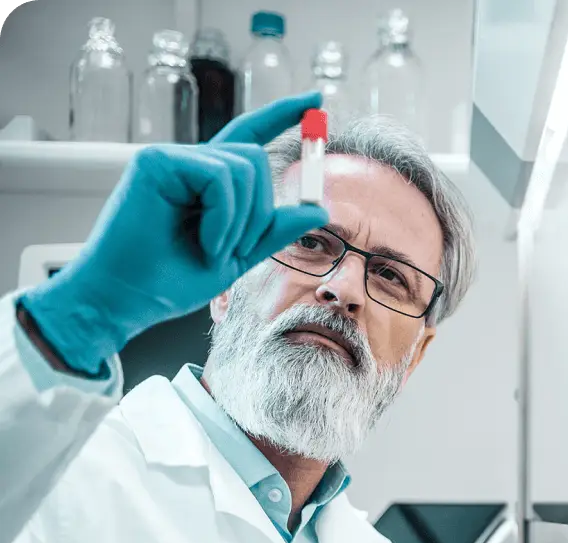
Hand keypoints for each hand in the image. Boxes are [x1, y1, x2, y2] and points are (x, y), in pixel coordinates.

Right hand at [19, 93, 329, 374]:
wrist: (127, 298)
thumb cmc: (171, 279)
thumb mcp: (238, 254)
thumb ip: (274, 229)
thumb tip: (319, 208)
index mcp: (209, 181)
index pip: (250, 135)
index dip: (282, 114)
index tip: (315, 97)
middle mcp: (191, 163)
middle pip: (256, 158)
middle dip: (261, 210)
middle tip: (236, 250)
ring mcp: (172, 157)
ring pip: (244, 168)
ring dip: (242, 221)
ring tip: (213, 250)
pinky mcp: (156, 160)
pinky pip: (219, 178)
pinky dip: (223, 218)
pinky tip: (205, 241)